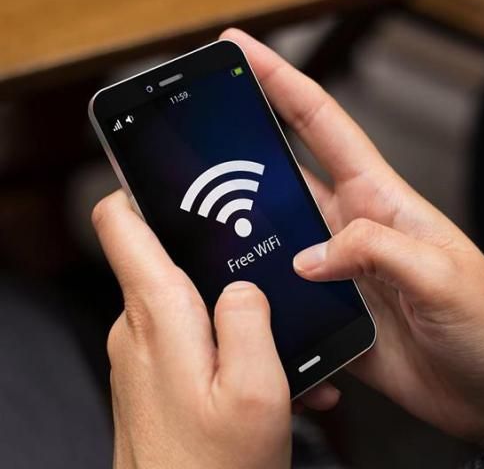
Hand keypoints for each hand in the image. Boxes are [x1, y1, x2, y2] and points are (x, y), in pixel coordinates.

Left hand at [92, 192, 336, 468]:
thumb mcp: (256, 390)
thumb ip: (251, 320)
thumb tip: (245, 284)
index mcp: (159, 316)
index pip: (121, 221)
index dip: (142, 185)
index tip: (175, 172)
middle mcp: (139, 329)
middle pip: (168, 257)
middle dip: (220, 257)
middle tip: (267, 266)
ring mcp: (144, 355)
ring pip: (189, 302)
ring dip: (237, 315)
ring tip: (283, 346)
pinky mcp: (155, 377)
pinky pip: (192, 341)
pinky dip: (230, 348)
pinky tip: (270, 378)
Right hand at [220, 29, 483, 445]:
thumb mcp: (442, 275)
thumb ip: (375, 252)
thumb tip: (309, 257)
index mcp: (381, 201)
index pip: (322, 125)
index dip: (280, 82)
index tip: (240, 51)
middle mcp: (354, 230)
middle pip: (286, 175)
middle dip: (240, 148)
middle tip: (190, 136)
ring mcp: (341, 274)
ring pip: (275, 238)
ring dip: (240, 232)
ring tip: (190, 225)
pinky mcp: (334, 317)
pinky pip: (285, 299)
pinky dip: (260, 300)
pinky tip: (237, 307)